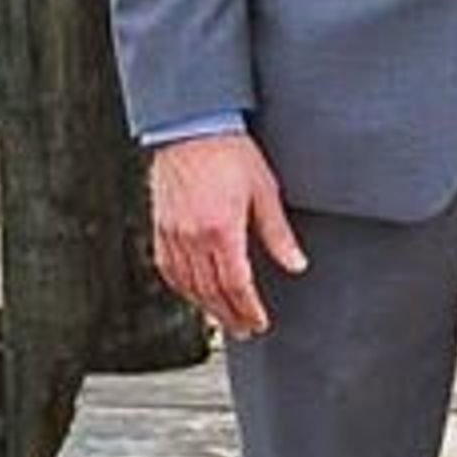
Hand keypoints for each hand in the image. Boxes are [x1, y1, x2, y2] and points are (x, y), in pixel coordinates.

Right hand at [149, 132, 306, 339]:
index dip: (249, 309)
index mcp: (221, 229)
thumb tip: (296, 263)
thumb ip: (278, 234)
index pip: (236, 284)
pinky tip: (193, 295)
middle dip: (230, 315)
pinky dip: (182, 288)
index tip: (259, 322)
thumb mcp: (264, 191)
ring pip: (188, 285)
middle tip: (244, 330)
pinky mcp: (161, 227)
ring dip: (207, 307)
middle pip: (211, 291)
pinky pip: (168, 269)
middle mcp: (193, 236)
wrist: (192, 127)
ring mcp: (173, 233)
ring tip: (224, 320)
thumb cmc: (230, 152)